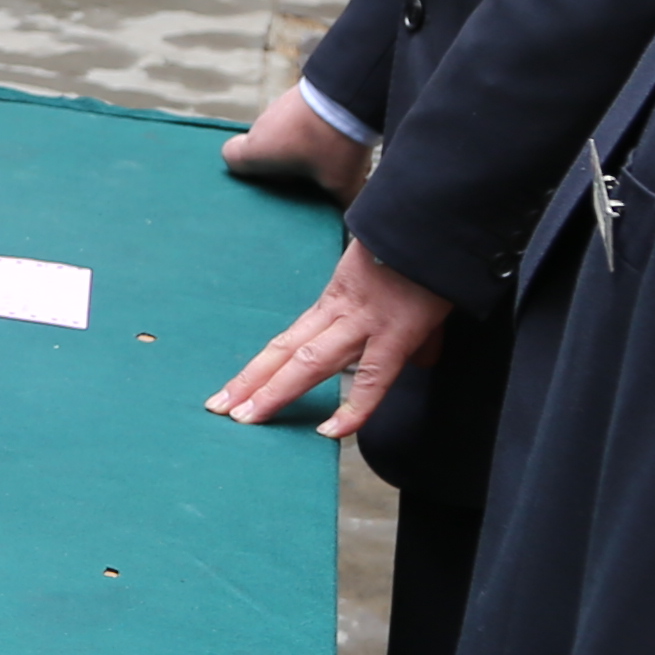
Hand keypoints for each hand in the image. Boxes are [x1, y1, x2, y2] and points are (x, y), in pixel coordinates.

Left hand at [212, 235, 453, 438]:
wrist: (436, 222)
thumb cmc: (420, 248)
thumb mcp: (398, 283)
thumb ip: (406, 328)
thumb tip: (422, 358)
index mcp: (337, 301)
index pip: (289, 340)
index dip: (261, 367)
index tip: (235, 389)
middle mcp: (340, 312)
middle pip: (285, 351)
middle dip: (251, 382)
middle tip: (217, 408)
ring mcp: (365, 322)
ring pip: (310, 361)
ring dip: (275, 391)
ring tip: (245, 419)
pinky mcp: (397, 332)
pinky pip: (373, 378)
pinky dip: (353, 408)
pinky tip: (330, 432)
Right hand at [225, 77, 372, 201]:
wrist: (349, 94)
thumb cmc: (332, 145)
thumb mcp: (341, 182)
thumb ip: (341, 203)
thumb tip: (352, 217)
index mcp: (257, 152)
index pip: (230, 157)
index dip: (248, 168)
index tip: (272, 178)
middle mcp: (259, 127)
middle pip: (262, 146)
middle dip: (282, 159)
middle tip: (310, 171)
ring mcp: (277, 106)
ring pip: (281, 130)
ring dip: (299, 140)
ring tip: (328, 149)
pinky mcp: (296, 93)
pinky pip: (297, 115)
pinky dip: (310, 124)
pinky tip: (335, 130)